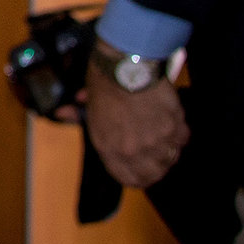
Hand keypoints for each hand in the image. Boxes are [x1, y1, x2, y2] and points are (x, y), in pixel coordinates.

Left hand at [83, 56, 187, 188]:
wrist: (127, 65)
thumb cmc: (104, 81)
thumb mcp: (86, 100)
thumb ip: (78, 115)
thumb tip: (60, 114)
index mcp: (108, 147)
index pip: (127, 178)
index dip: (133, 175)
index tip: (137, 169)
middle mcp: (134, 150)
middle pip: (153, 174)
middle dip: (154, 168)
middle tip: (154, 157)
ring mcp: (157, 141)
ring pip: (170, 158)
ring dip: (167, 150)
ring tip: (162, 138)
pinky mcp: (175, 127)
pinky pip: (182, 139)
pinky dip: (178, 133)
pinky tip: (171, 124)